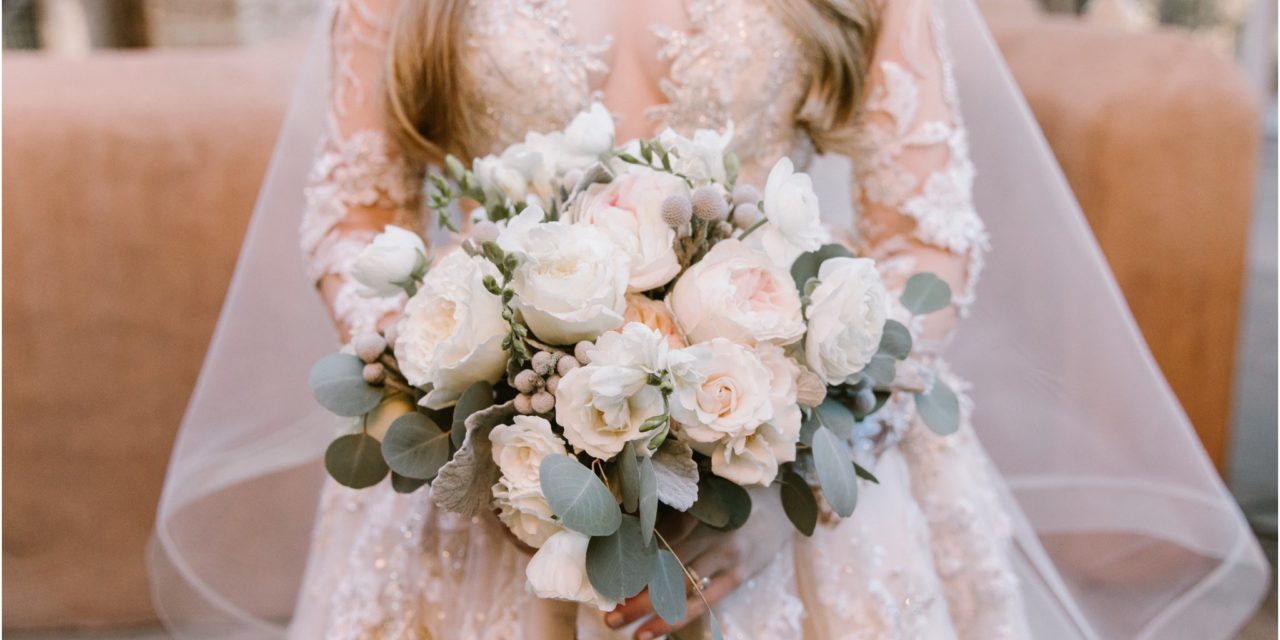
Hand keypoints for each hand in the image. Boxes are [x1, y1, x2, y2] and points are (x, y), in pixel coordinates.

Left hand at [606, 483, 792, 638]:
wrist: (785, 503)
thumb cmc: (737, 497)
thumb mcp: (706, 495)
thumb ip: (674, 511)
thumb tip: (630, 526)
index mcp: (696, 509)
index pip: (654, 539)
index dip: (629, 560)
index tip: (606, 577)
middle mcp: (709, 531)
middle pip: (661, 565)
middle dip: (632, 591)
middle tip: (607, 612)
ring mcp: (726, 555)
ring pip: (678, 586)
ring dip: (646, 608)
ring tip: (620, 624)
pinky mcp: (739, 574)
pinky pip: (702, 602)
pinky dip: (674, 617)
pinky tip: (652, 630)